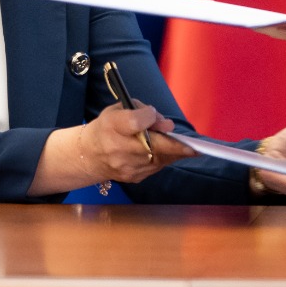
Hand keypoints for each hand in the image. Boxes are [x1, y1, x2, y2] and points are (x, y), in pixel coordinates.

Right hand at [78, 103, 193, 182]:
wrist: (90, 155)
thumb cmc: (108, 127)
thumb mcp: (120, 109)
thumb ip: (142, 111)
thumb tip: (166, 125)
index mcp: (112, 125)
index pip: (134, 122)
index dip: (148, 118)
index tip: (154, 115)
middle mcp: (117, 148)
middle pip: (153, 146)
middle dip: (176, 146)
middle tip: (196, 148)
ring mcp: (126, 166)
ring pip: (159, 159)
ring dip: (174, 153)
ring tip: (187, 148)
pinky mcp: (133, 177)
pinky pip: (156, 167)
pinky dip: (165, 159)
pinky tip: (170, 153)